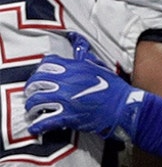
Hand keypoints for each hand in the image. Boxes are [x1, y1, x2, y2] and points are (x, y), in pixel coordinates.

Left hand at [24, 32, 144, 142]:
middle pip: (36, 82)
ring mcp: (66, 100)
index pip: (46, 64)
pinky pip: (46, 121)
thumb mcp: (98, 65)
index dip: (40, 71)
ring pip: (37, 101)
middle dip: (31, 89)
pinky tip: (35, 128)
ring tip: (32, 110)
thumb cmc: (115, 88)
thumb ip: (83, 53)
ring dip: (32, 106)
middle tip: (32, 94)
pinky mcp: (69, 117)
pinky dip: (38, 126)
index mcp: (72, 68)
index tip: (40, 77)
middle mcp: (66, 82)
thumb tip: (76, 38)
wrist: (126, 108)